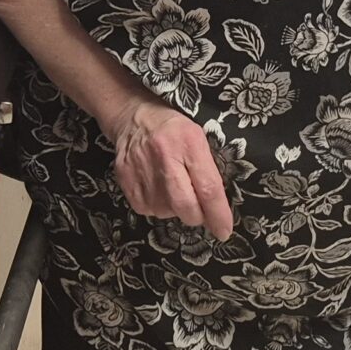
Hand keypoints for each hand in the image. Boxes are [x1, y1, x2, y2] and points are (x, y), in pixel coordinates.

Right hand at [107, 98, 234, 240]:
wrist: (133, 118)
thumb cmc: (174, 130)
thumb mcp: (199, 139)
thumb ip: (208, 171)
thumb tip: (216, 210)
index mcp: (189, 143)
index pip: (208, 188)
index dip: (218, 214)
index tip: (224, 230)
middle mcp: (164, 157)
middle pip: (186, 207)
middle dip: (196, 216)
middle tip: (197, 207)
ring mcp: (142, 171)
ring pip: (167, 212)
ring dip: (175, 207)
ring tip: (170, 183)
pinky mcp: (126, 182)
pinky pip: (149, 211)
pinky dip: (157, 205)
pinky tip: (156, 185)